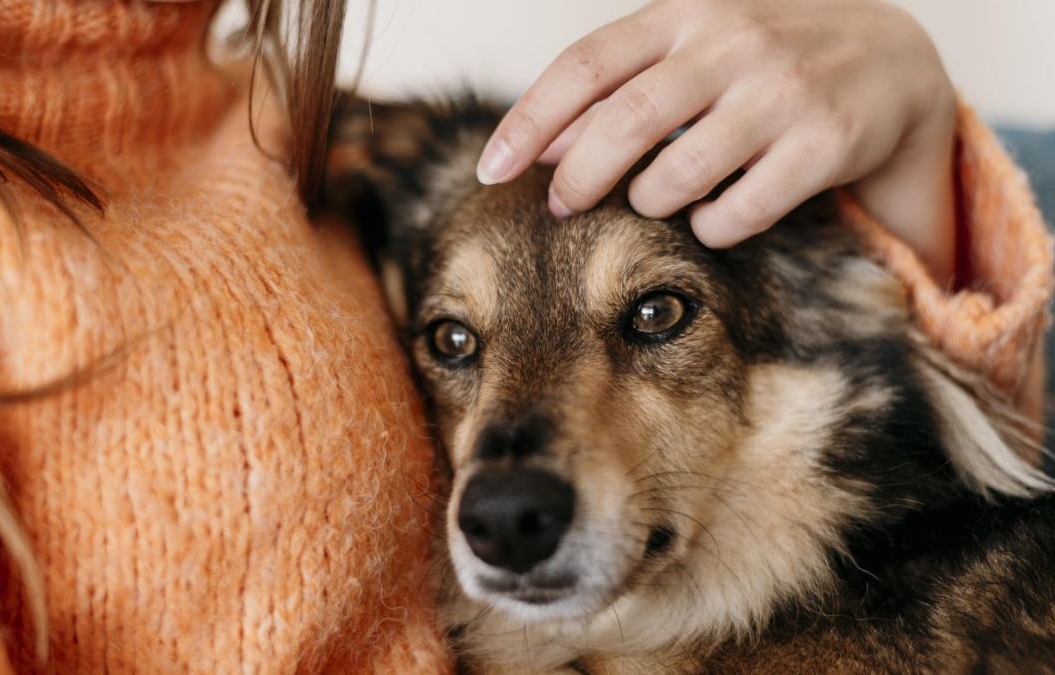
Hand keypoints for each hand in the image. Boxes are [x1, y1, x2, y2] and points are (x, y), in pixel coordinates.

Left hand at [478, 0, 956, 281]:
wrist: (893, 60)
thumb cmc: (763, 62)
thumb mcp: (692, 51)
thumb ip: (619, 87)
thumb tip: (539, 148)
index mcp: (686, 12)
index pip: (585, 66)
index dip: (528, 121)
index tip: (490, 169)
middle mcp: (733, 41)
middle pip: (624, 122)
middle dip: (577, 176)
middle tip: (559, 208)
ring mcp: (783, 90)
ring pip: (678, 174)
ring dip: (649, 202)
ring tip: (654, 201)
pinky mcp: (826, 141)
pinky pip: (738, 211)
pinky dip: (711, 226)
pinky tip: (713, 216)